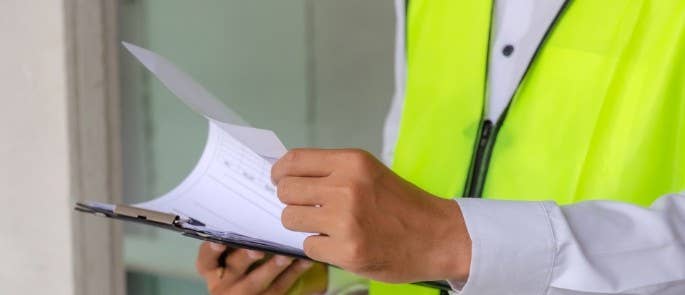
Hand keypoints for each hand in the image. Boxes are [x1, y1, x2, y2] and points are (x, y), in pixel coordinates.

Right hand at [195, 242, 327, 294]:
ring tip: (286, 254)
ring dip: (272, 266)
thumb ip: (235, 234)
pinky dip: (294, 272)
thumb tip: (255, 197)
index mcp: (211, 269)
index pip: (206, 259)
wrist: (250, 291)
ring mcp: (244, 294)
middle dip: (245, 257)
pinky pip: (280, 287)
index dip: (211, 250)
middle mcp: (223, 283)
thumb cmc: (239, 259)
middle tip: (257, 248)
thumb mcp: (229, 252)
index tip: (218, 240)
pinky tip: (304, 259)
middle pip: (233, 268)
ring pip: (257, 281)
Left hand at [272, 149, 471, 283]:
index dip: (279, 172)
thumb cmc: (403, 205)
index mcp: (352, 162)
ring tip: (327, 226)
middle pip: (286, 191)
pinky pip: (308, 246)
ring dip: (304, 225)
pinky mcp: (347, 251)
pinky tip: (340, 243)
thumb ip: (333, 171)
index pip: (293, 161)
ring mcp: (346, 220)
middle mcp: (347, 187)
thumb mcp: (370, 173)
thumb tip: (288, 175)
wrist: (439, 236)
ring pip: (291, 219)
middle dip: (292, 201)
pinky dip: (319, 247)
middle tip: (308, 208)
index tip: (278, 180)